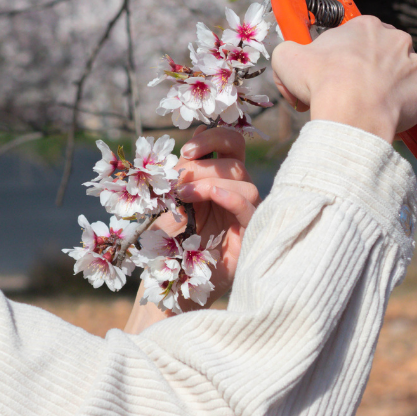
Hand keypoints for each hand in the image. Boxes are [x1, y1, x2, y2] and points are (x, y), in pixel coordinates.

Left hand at [123, 125, 258, 332]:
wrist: (165, 284)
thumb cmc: (166, 241)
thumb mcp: (170, 198)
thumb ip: (184, 169)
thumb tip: (199, 131)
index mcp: (218, 179)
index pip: (231, 144)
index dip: (213, 137)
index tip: (186, 148)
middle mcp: (234, 193)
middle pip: (236, 159)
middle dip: (204, 162)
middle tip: (178, 179)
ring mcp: (242, 215)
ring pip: (245, 182)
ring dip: (211, 180)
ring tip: (183, 196)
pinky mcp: (248, 237)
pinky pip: (251, 208)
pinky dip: (231, 197)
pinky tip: (212, 196)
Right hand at [271, 15, 416, 143]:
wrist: (350, 114)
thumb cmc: (321, 82)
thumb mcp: (287, 57)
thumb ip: (290, 51)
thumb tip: (292, 59)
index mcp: (366, 27)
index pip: (359, 38)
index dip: (346, 57)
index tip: (337, 74)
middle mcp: (397, 40)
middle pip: (387, 55)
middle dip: (373, 73)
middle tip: (353, 95)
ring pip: (407, 78)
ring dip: (394, 92)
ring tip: (374, 111)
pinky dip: (415, 116)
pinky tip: (398, 124)